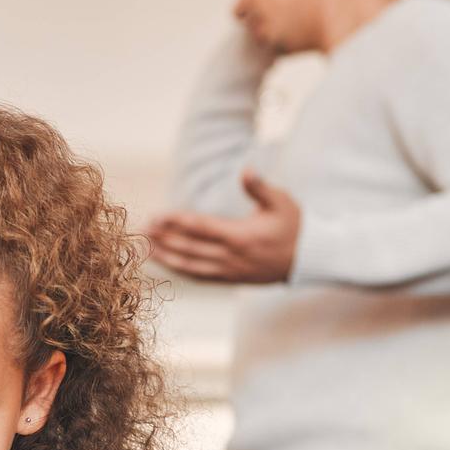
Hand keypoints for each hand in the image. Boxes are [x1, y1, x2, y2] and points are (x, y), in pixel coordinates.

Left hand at [146, 169, 300, 284]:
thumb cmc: (294, 227)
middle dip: (162, 238)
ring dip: (165, 257)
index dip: (175, 222)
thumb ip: (260, 188)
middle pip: (188, 248)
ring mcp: (229, 270)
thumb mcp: (281, 202)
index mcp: (240, 236)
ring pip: (190, 266)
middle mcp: (231, 256)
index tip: (155, 215)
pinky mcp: (230, 279)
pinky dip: (179, 271)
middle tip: (140, 229)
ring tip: (144, 248)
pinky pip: (199, 277)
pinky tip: (165, 263)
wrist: (308, 260)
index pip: (199, 227)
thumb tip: (246, 170)